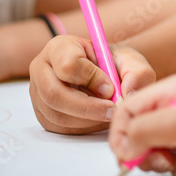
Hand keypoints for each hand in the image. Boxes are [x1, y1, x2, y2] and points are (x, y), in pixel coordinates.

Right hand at [29, 35, 154, 134]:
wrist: (106, 76)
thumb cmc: (114, 65)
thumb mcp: (130, 61)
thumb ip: (137, 73)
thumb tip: (127, 93)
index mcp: (59, 47)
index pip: (67, 64)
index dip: (91, 78)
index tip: (111, 86)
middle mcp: (42, 69)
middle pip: (54, 94)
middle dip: (87, 107)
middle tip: (112, 110)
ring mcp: (38, 93)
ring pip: (56, 114)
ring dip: (86, 119)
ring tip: (108, 113)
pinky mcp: (43, 114)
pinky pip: (58, 128)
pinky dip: (82, 127)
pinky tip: (97, 119)